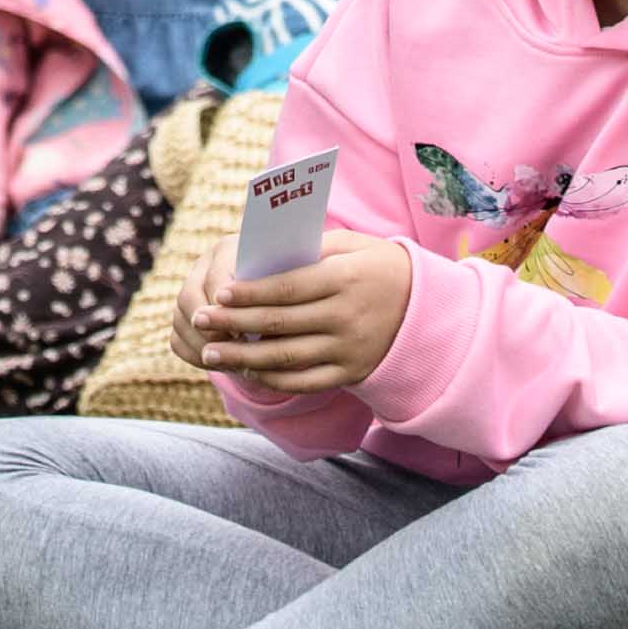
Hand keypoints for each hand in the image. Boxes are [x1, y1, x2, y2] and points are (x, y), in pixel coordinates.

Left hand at [184, 228, 411, 396]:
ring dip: (243, 357)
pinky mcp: (350, 374)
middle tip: (199, 320)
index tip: (219, 293)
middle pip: (280, 324)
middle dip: (234, 324)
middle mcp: (346, 318)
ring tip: (210, 353)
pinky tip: (245, 372)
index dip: (251, 293)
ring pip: (286, 358)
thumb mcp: (355, 245)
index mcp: (345, 280)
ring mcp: (348, 351)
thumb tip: (262, 260)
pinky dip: (271, 381)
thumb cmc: (381, 267)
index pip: (288, 288)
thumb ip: (311, 249)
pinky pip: (304, 382)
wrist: (428, 312)